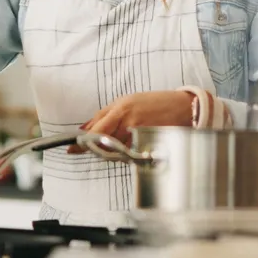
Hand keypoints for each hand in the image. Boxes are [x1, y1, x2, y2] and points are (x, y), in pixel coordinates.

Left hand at [67, 90, 193, 152]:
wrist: (186, 107)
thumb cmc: (156, 103)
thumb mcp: (129, 102)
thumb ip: (107, 114)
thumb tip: (85, 128)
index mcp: (121, 107)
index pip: (96, 126)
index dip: (82, 140)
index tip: (71, 148)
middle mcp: (128, 119)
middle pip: (102, 140)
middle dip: (92, 147)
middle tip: (84, 151)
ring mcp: (139, 132)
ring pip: (115, 150)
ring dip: (111, 151)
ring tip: (117, 146)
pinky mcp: (149, 143)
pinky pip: (131, 155)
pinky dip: (126, 155)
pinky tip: (131, 148)